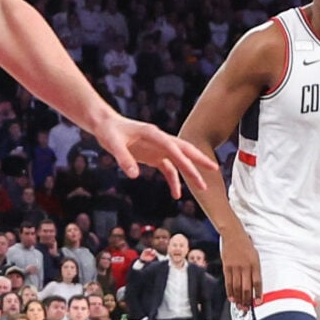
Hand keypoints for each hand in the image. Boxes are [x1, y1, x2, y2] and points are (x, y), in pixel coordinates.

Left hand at [85, 107, 216, 199]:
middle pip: (184, 150)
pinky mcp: (154, 156)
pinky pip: (168, 169)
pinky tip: (176, 194)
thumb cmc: (109, 131)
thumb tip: (134, 175)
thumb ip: (123, 158)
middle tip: (214, 169)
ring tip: (202, 188)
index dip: (183, 159)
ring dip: (190, 173)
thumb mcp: (112, 144)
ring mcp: (158, 148)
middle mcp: (159, 140)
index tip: (194, 170)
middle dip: (199, 160)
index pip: (172, 147)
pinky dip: (174, 180)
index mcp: (152, 133)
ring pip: (180, 161)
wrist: (105, 125)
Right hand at [219, 227, 260, 309]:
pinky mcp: (226, 267)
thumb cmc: (246, 245)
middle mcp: (245, 267)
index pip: (258, 282)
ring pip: (237, 287)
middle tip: (247, 308)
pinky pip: (228, 282)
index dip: (258, 294)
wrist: (233, 235)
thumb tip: (254, 285)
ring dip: (238, 298)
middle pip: (247, 287)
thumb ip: (255, 270)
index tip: (258, 302)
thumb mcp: (255, 256)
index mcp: (255, 264)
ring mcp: (235, 267)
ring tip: (239, 305)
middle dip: (247, 300)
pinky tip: (231, 297)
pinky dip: (230, 291)